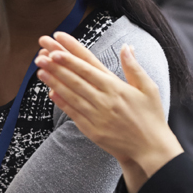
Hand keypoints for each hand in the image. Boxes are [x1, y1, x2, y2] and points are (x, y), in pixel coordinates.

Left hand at [35, 32, 181, 192]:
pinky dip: (62, 103)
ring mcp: (97, 116)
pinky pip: (74, 114)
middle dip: (56, 65)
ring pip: (72, 95)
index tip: (56, 44)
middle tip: (40, 54)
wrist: (151, 148)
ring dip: (54, 82)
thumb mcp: (149, 88)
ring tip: (40, 70)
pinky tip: (50, 93)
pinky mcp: (93, 131)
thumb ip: (134, 67)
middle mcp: (105, 100)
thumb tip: (126, 46)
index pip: (89, 66)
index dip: (71, 54)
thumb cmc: (151, 116)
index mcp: (117, 87)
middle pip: (76, 79)